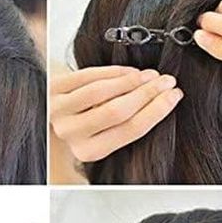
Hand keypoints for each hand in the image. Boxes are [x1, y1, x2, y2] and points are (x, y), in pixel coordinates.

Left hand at [50, 66, 182, 161]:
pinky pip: (88, 76)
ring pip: (104, 91)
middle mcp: (71, 134)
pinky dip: (113, 71)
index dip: (158, 110)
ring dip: (133, 80)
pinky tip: (129, 70)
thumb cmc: (79, 128)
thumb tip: (158, 103)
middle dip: (149, 93)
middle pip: (119, 111)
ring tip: (150, 74)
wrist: (46, 119)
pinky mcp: (52, 90)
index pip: (131, 130)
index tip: (175, 96)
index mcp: (88, 151)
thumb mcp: (98, 137)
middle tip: (167, 81)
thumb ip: (119, 128)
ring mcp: (59, 111)